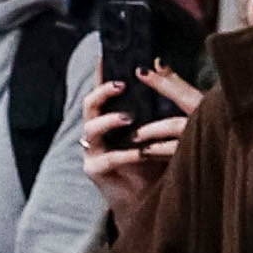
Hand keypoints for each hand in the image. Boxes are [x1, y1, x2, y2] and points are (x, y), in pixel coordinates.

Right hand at [81, 72, 195, 223]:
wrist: (153, 198)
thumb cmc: (158, 161)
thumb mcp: (162, 126)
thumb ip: (160, 99)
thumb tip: (158, 63)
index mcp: (112, 118)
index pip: (105, 90)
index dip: (102, 72)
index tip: (105, 53)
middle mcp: (98, 131)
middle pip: (90, 105)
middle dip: (103, 91)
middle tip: (122, 85)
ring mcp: (93, 151)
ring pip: (91, 129)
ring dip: (109, 121)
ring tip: (128, 118)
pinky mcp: (96, 170)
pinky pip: (107, 158)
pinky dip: (126, 154)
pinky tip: (142, 152)